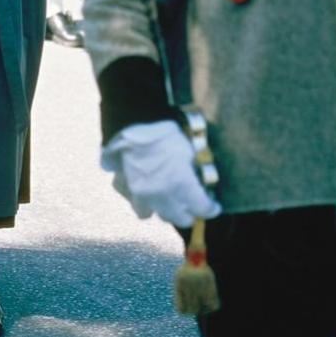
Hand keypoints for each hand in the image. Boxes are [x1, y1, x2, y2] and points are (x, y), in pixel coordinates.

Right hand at [102, 119, 221, 227]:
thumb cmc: (162, 128)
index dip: (211, 207)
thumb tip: (197, 173)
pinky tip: (141, 183)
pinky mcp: (122, 186)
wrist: (128, 117)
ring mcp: (140, 194)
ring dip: (162, 208)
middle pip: (181, 219)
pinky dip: (137, 195)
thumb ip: (193, 166)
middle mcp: (162, 197)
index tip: (213, 204)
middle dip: (188, 211)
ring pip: (154, 214)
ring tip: (164, 196)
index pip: (204, 209)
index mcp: (182, 186)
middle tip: (190, 202)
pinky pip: (131, 199)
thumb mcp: (186, 146)